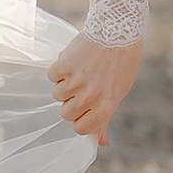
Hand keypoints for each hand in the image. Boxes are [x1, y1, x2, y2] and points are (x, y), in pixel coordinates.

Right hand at [50, 31, 141, 147]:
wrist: (117, 29)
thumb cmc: (120, 63)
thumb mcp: (118, 93)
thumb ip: (105, 118)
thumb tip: (101, 142)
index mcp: (106, 106)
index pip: (80, 128)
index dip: (80, 118)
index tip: (85, 107)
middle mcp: (90, 96)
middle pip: (66, 113)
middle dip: (71, 101)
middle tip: (85, 85)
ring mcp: (76, 81)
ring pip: (57, 94)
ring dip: (65, 83)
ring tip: (82, 69)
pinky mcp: (64, 65)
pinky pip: (52, 75)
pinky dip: (60, 69)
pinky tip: (75, 59)